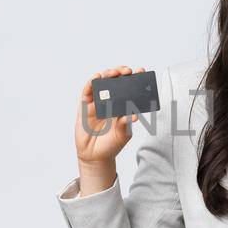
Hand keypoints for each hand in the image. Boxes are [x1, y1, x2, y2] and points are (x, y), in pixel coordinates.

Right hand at [74, 66, 144, 192]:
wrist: (95, 155)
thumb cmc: (111, 144)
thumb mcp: (122, 134)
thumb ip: (126, 124)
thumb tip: (134, 115)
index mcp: (121, 106)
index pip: (129, 88)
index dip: (134, 79)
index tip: (142, 72)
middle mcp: (109, 101)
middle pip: (115, 81)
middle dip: (121, 73)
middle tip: (128, 71)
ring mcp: (97, 102)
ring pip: (101, 82)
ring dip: (107, 74)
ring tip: (114, 72)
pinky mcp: (85, 106)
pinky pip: (87, 91)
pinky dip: (91, 82)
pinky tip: (96, 77)